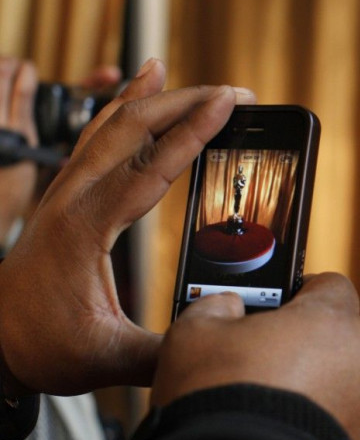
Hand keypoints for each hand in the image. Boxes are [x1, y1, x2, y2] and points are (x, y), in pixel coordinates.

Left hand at [0, 58, 255, 395]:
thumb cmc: (44, 345)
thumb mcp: (107, 359)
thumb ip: (165, 353)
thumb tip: (215, 339)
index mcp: (86, 229)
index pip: (150, 166)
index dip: (194, 132)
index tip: (228, 104)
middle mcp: (73, 197)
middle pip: (132, 128)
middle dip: (187, 102)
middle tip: (235, 94)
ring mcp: (66, 189)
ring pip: (112, 124)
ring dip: (157, 99)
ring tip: (191, 79)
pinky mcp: (68, 191)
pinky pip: (97, 134)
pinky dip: (123, 105)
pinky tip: (141, 87)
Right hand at [151, 273, 359, 439]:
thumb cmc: (220, 398)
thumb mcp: (195, 335)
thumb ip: (215, 306)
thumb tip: (226, 306)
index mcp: (329, 318)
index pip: (331, 285)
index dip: (304, 291)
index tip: (282, 304)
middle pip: (347, 329)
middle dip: (318, 335)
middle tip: (278, 349)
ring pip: (350, 372)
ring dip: (324, 375)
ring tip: (280, 392)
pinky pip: (348, 410)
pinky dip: (326, 410)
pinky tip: (288, 420)